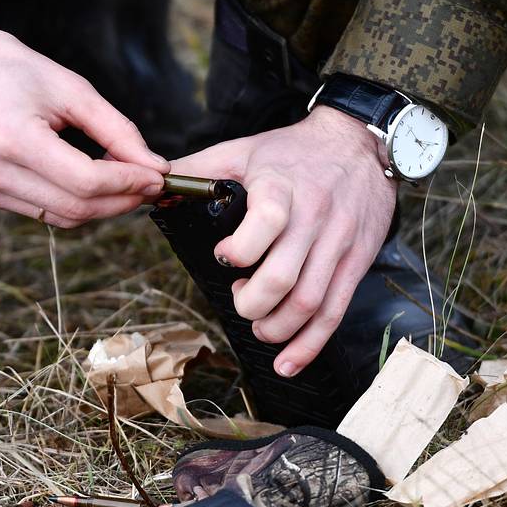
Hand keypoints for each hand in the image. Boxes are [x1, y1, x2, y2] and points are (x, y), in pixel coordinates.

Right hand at [0, 16, 168, 227]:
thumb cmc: (17, 71)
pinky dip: (75, 203)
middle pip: (75, 208)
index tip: (159, 176)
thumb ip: (118, 131)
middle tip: (151, 182)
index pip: (84, 181)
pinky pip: (43, 212)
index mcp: (12, 136)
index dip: (128, 183)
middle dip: (121, 200)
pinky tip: (90, 181)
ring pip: (61, 218)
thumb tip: (156, 169)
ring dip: (102, 206)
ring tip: (124, 179)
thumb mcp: (74, 90)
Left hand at [170, 108, 396, 375]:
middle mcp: (313, 217)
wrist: (358, 144)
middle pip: (283, 278)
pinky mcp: (356, 262)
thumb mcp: (242, 149)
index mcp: (281, 187)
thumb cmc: (292, 152)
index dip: (239, 250)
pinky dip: (310, 345)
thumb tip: (148, 185)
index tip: (223, 257)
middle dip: (252, 304)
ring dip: (276, 328)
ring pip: (309, 303)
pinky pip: (334, 312)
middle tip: (239, 300)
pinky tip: (287, 362)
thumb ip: (196, 168)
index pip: (267, 221)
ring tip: (258, 326)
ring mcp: (337, 243)